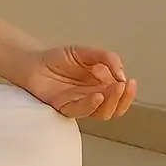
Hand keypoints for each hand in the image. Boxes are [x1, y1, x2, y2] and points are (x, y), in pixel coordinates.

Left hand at [20, 45, 136, 120]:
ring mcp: (80, 104)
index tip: (130, 82)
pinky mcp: (65, 107)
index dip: (128, 92)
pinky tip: (97, 95)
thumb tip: (122, 74)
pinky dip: (91, 105)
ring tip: (114, 88)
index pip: (120, 95)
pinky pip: (81, 111)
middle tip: (124, 86)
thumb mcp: (87, 53)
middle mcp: (93, 97)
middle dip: (123, 98)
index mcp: (101, 86)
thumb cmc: (59, 58)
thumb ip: (106, 59)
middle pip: (115, 108)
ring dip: (111, 102)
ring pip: (101, 112)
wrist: (34, 60)